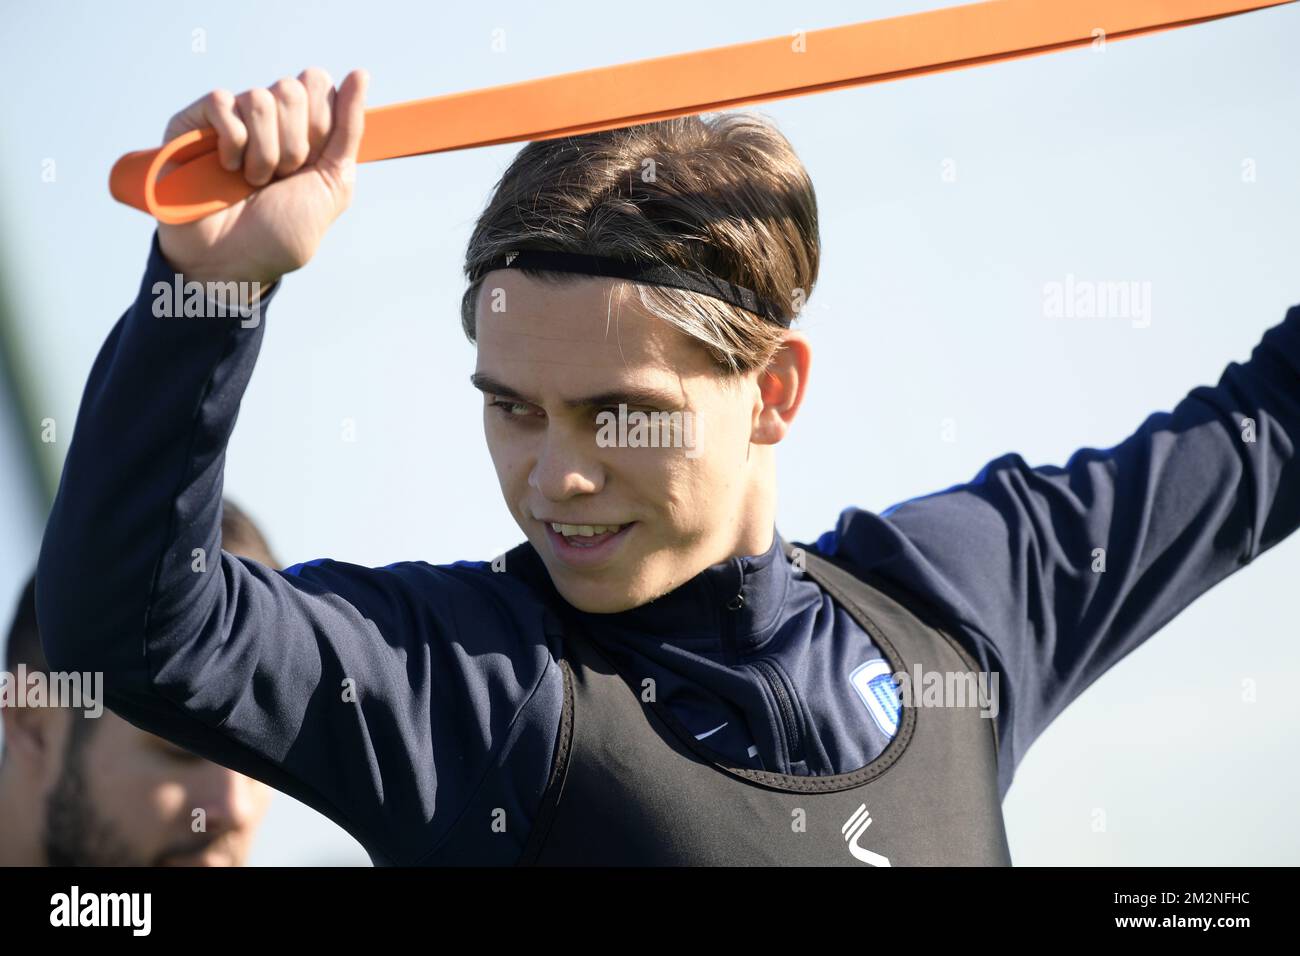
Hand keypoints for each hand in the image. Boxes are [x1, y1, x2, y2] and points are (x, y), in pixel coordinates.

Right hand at [156, 67, 368, 289]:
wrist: (231, 264)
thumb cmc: (278, 234)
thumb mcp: (332, 185)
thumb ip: (348, 132)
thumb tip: (360, 74)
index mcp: (303, 131)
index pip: (319, 83)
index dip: (322, 123)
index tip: (312, 163)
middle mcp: (268, 120)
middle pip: (294, 87)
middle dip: (296, 143)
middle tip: (281, 177)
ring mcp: (230, 119)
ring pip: (261, 98)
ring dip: (265, 152)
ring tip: (253, 181)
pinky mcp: (193, 122)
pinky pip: (222, 101)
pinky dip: (232, 142)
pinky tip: (226, 168)